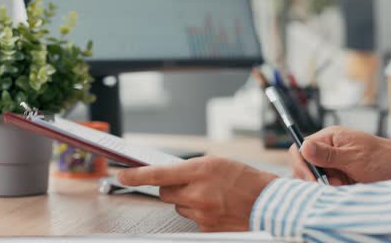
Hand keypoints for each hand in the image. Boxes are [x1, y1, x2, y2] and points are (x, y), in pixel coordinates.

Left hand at [118, 156, 277, 231]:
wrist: (268, 203)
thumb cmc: (246, 179)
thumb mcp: (217, 163)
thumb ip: (191, 168)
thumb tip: (168, 174)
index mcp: (200, 170)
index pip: (158, 174)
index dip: (136, 176)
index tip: (122, 175)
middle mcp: (198, 193)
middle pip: (165, 193)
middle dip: (172, 188)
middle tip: (188, 185)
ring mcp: (202, 213)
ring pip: (178, 207)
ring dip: (187, 201)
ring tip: (210, 196)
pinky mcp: (206, 228)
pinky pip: (191, 220)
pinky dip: (199, 214)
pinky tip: (215, 208)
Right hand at [290, 126, 390, 191]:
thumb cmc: (386, 161)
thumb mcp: (355, 158)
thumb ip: (327, 154)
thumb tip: (303, 146)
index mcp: (330, 138)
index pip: (300, 149)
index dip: (302, 166)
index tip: (312, 181)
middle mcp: (329, 150)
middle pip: (305, 166)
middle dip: (315, 179)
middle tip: (333, 186)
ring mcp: (335, 164)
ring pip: (316, 179)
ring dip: (326, 187)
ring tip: (345, 188)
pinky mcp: (341, 178)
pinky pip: (328, 187)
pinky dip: (334, 192)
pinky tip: (347, 191)